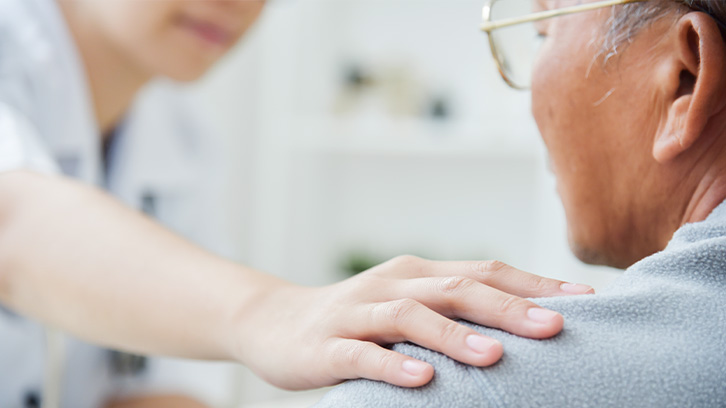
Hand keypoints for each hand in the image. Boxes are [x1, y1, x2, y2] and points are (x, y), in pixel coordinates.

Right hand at [235, 256, 593, 389]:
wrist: (274, 322)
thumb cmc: (356, 318)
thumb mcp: (406, 304)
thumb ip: (451, 308)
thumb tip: (521, 321)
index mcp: (416, 272)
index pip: (482, 271)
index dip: (532, 284)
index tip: (585, 301)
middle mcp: (391, 284)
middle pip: (454, 288)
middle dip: (507, 306)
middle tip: (556, 326)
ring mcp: (357, 313)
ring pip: (409, 317)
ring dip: (453, 334)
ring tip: (494, 355)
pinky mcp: (328, 345)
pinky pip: (363, 354)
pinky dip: (394, 365)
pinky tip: (424, 379)